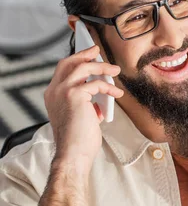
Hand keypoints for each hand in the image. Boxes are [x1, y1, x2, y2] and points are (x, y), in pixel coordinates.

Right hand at [44, 45, 123, 170]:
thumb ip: (85, 102)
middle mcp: (54, 91)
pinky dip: (109, 87)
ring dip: (101, 67)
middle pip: (69, 62)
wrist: (73, 154)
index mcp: (53, 96)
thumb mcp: (80, 115)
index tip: (88, 56)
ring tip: (115, 70)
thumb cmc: (77, 140)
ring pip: (83, 68)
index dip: (76, 61)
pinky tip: (117, 93)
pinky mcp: (74, 94)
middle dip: (85, 54)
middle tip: (97, 51)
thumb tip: (100, 94)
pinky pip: (96, 84)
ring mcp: (62, 91)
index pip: (63, 70)